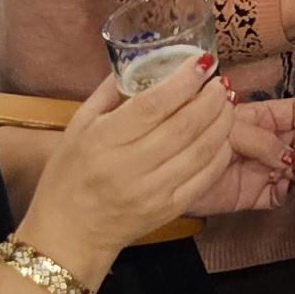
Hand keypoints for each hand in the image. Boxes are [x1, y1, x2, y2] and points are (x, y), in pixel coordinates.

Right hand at [21, 66, 245, 280]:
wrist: (68, 235)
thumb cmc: (68, 175)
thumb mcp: (77, 126)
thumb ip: (108, 92)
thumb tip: (139, 58)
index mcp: (104, 140)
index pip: (153, 105)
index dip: (184, 81)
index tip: (202, 63)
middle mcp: (129, 166)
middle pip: (184, 126)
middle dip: (211, 99)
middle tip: (222, 82)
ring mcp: (152, 192)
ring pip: (201, 150)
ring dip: (221, 122)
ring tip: (226, 103)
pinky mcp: (168, 210)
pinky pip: (205, 178)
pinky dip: (220, 153)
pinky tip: (223, 136)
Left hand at [183, 90, 294, 217]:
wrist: (169, 174)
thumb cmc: (192, 140)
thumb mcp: (230, 131)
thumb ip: (261, 140)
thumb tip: (290, 154)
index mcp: (258, 118)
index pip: (292, 112)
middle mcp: (264, 142)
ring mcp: (261, 168)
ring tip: (289, 171)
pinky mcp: (254, 194)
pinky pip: (280, 194)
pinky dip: (285, 192)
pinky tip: (280, 188)